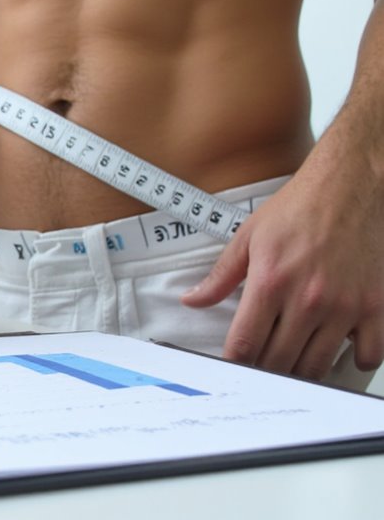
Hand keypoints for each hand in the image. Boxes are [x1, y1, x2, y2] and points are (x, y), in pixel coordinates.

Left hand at [180, 151, 383, 380]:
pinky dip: (352, 361)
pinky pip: (367, 355)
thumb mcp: (248, 237)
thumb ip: (220, 276)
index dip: (235, 363)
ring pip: (316, 366)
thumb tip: (193, 299)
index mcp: (271, 282)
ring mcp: (344, 306)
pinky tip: (337, 350)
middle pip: (278, 362)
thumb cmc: (301, 208)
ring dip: (300, 372)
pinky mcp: (375, 306)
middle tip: (259, 366)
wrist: (351, 185)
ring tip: (291, 362)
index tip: (232, 367)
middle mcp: (308, 299)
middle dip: (263, 370)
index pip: (245, 344)